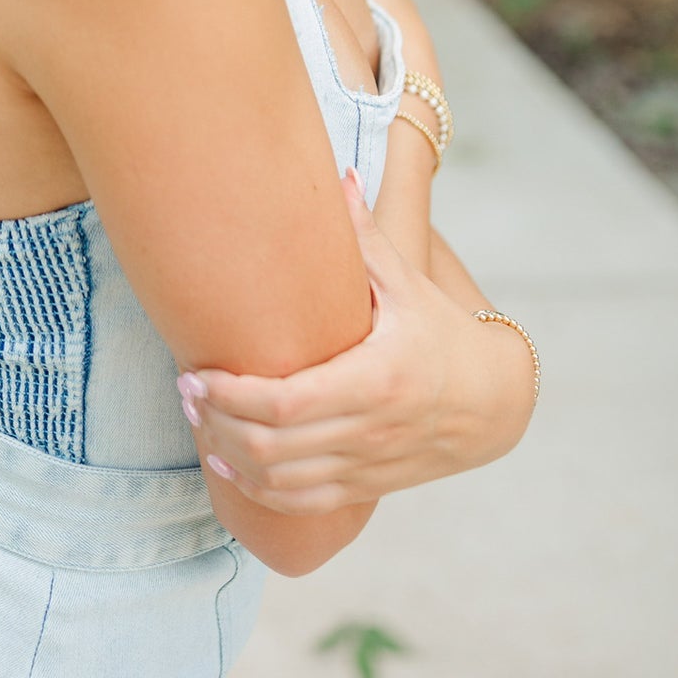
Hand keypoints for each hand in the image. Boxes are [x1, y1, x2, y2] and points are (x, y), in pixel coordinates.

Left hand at [176, 169, 533, 512]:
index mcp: (377, 380)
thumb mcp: (408, 284)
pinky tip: (228, 462)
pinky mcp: (366, 487)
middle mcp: (371, 430)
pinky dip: (258, 490)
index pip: (288, 401)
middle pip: (273, 444)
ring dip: (230, 454)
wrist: (493, 401)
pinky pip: (301, 502)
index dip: (233, 394)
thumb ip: (365, 238)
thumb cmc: (441, 332)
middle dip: (218, 421)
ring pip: (281, 480)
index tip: (196, 372)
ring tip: (197, 419)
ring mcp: (368, 465)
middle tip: (183, 392)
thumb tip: (338, 175)